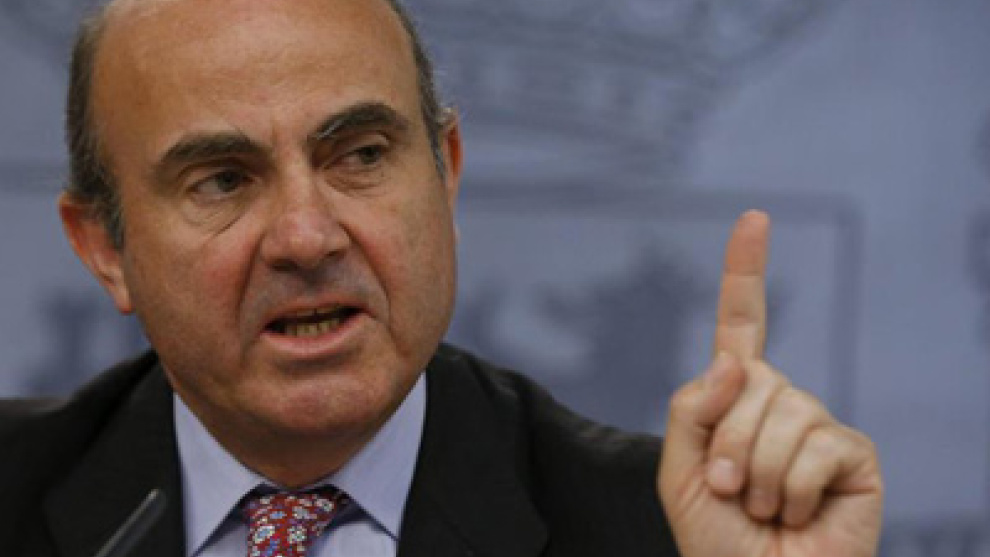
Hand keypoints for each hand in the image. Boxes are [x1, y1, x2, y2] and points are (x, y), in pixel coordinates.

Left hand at [658, 211, 882, 556]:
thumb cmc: (717, 539)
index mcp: (736, 399)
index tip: (755, 218)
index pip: (742, 325)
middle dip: (726, 441)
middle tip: (729, 490)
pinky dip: (791, 488)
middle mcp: (780, 401)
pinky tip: (794, 513)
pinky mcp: (853, 454)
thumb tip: (737, 360)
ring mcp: (818, 425)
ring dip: (756, 472)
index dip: (746, 271)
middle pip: (751, 378)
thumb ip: (692, 408)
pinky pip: (816, 443)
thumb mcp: (679, 470)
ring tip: (759, 506)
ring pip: (783, 410)